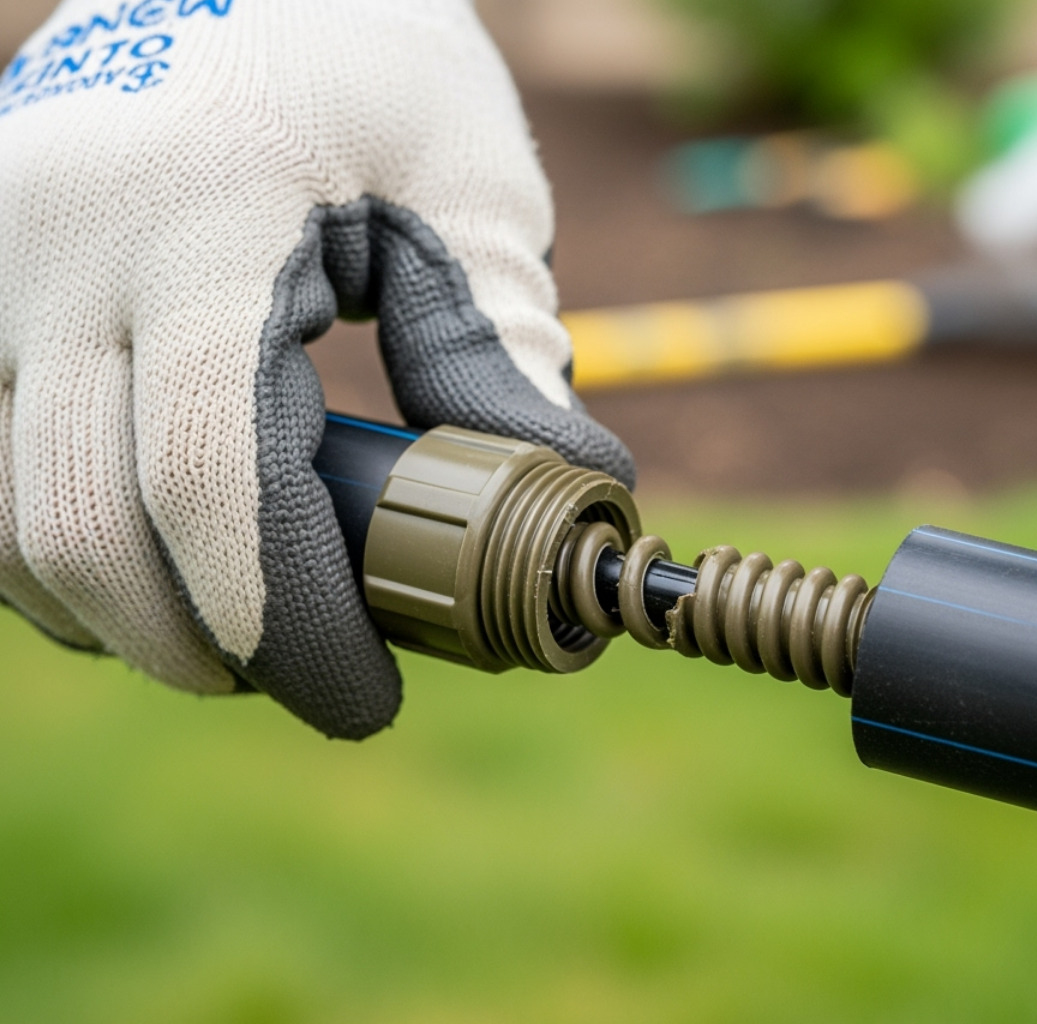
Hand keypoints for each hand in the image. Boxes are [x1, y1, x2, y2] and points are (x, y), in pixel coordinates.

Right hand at [0, 0, 631, 738]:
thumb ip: (504, 350)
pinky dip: (67, 556)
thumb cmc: (373, 67)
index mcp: (199, 213)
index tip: (367, 698)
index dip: (288, 624)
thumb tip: (570, 498)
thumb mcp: (468, 189)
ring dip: (128, 618)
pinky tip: (164, 568)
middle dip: (208, 649)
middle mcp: (54, 242)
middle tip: (318, 681)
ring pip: (9, 524)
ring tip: (251, 631)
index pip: (208, 476)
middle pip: (85, 531)